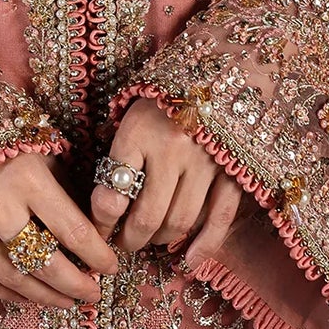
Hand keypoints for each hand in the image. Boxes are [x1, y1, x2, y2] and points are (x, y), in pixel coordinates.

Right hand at [0, 151, 119, 310]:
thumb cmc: (5, 141)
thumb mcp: (43, 155)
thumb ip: (66, 195)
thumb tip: (94, 237)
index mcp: (29, 179)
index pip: (73, 230)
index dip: (97, 255)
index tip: (112, 267)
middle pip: (44, 262)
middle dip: (75, 285)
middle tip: (94, 294)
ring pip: (12, 277)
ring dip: (44, 296)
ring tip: (67, 302)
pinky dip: (7, 293)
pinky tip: (28, 297)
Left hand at [89, 97, 242, 263]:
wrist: (219, 65)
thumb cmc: (164, 94)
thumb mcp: (131, 112)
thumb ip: (120, 154)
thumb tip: (106, 208)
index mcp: (138, 130)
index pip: (112, 193)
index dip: (100, 221)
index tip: (96, 229)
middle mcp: (172, 148)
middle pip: (147, 216)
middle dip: (129, 240)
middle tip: (120, 245)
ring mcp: (207, 161)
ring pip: (180, 221)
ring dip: (159, 241)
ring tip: (148, 242)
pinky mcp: (233, 170)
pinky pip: (219, 218)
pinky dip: (203, 247)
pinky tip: (187, 263)